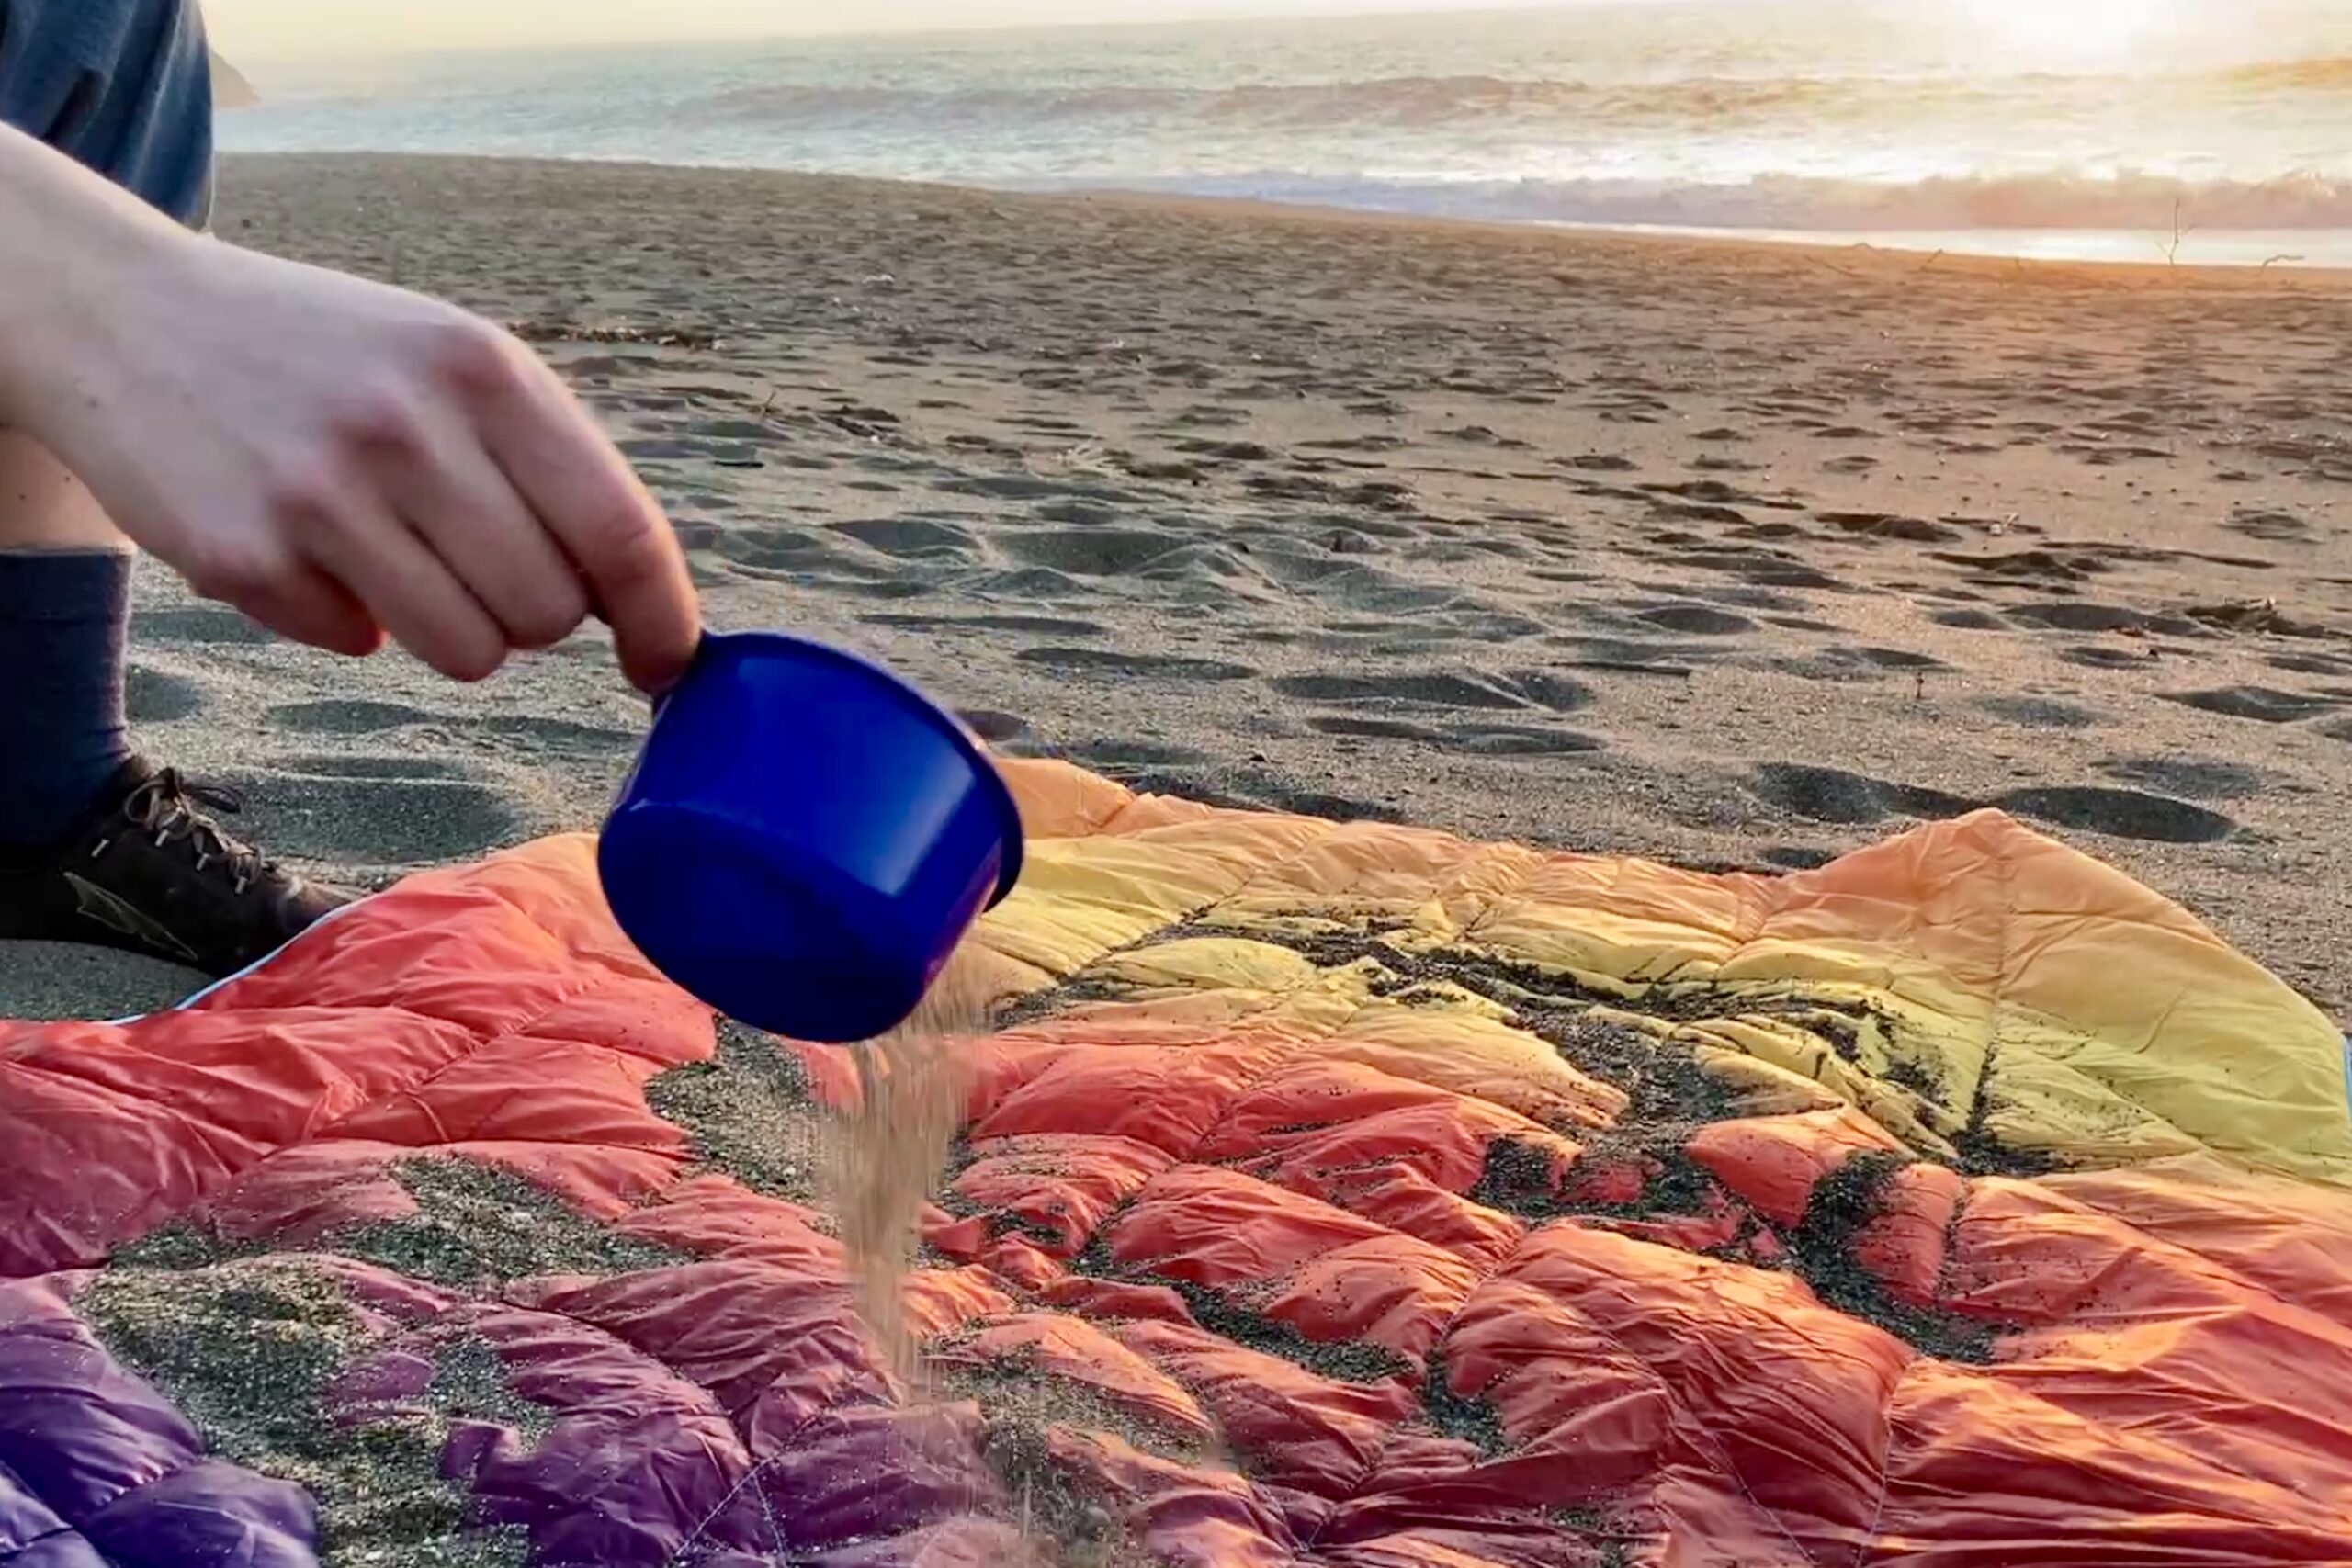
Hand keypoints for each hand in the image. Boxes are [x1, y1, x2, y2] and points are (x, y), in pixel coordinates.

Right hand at [3, 176, 697, 690]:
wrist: (128, 317)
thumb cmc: (329, 355)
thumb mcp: (451, 361)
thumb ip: (548, 462)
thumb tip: (637, 599)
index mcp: (484, 371)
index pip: (620, 531)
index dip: (662, 619)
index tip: (667, 663)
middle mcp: (408, 429)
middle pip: (548, 613)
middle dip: (531, 613)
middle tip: (474, 560)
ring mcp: (319, 496)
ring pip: (469, 652)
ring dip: (450, 629)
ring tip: (396, 554)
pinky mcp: (243, 557)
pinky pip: (359, 647)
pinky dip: (346, 618)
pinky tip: (305, 543)